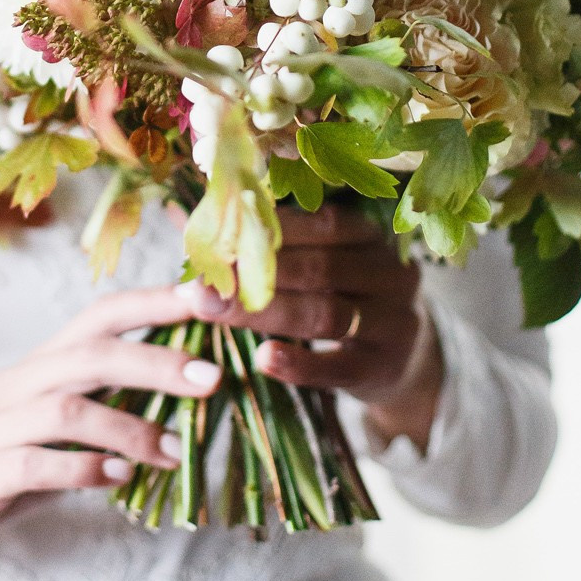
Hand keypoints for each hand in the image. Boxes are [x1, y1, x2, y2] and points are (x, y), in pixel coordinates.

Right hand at [0, 284, 221, 576]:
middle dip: (155, 361)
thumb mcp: (61, 426)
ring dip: (129, 429)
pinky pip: (36, 462)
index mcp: (41, 364)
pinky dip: (84, 468)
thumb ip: (110, 402)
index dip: (153, 302)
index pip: (100, 315)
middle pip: (89, 354)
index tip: (208, 299)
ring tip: (172, 451)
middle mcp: (16, 383)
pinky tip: (119, 480)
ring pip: (67, 409)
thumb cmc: (10, 464)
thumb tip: (189, 389)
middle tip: (210, 379)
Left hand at [178, 204, 443, 451]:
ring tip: (215, 312)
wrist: (400, 363)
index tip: (213, 238)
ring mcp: (397, 322)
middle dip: (254, 273)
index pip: (320, 224)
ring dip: (266, 313)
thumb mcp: (320, 264)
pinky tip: (263, 359)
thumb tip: (180, 213)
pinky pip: (340, 366)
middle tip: (198, 281)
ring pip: (326, 313)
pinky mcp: (387, 368)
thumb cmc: (344, 299)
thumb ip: (265, 241)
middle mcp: (392, 273)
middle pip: (318, 269)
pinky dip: (300, 363)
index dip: (265, 230)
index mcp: (372, 236)